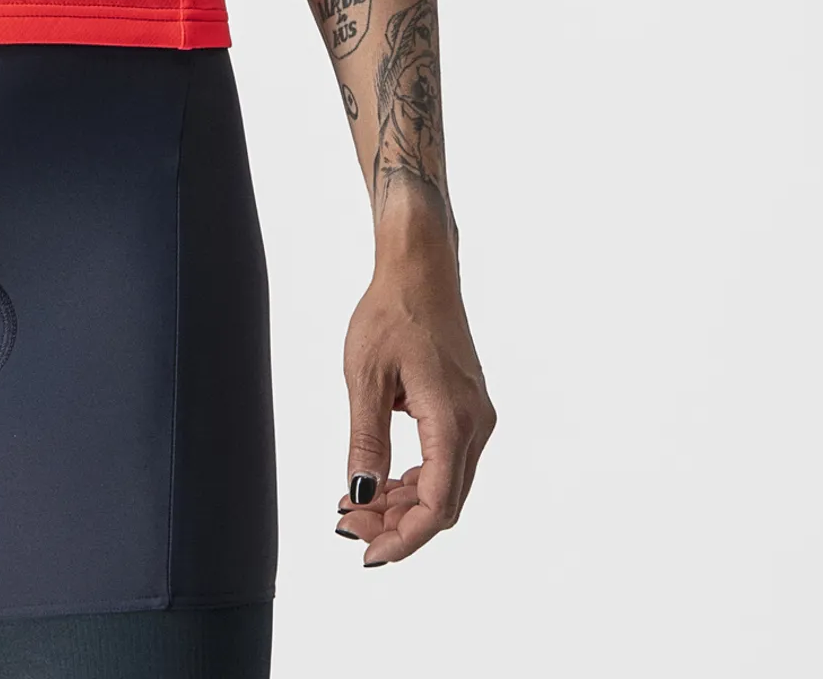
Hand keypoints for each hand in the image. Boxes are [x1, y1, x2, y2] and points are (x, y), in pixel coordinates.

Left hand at [333, 236, 494, 566]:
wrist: (419, 269)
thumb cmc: (390, 312)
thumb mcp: (364, 377)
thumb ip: (365, 441)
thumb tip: (360, 496)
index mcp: (453, 421)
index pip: (437, 505)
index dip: (403, 539)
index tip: (366, 552)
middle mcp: (475, 425)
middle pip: (443, 503)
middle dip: (397, 525)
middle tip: (346, 525)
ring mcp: (475, 417)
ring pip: (445, 485)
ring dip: (403, 504)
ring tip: (353, 505)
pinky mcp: (466, 408)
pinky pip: (445, 461)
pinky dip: (413, 479)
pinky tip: (378, 480)